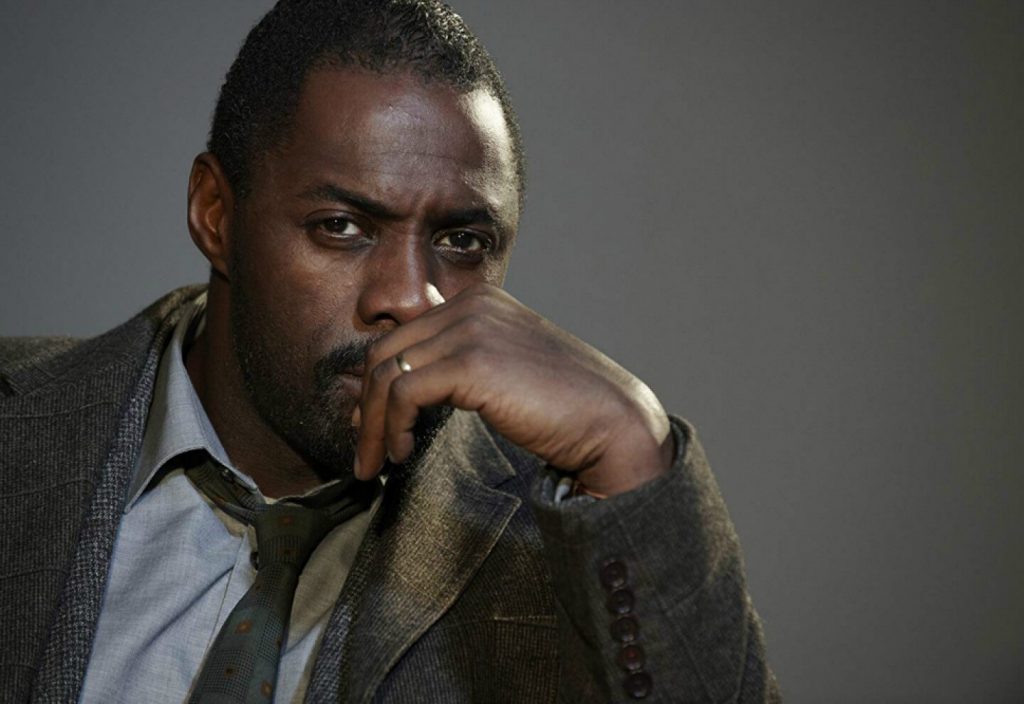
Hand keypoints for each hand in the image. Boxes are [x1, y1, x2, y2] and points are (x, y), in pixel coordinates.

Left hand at [354, 283, 673, 496]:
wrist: (611, 422)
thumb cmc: (563, 407)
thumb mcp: (505, 369)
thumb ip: (463, 360)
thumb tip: (408, 379)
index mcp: (480, 301)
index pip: (404, 335)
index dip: (379, 384)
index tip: (373, 427)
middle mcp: (472, 305)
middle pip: (386, 350)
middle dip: (367, 406)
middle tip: (365, 453)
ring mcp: (472, 328)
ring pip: (388, 372)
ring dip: (373, 426)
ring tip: (375, 465)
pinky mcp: (472, 361)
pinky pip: (404, 392)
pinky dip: (392, 428)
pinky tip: (402, 454)